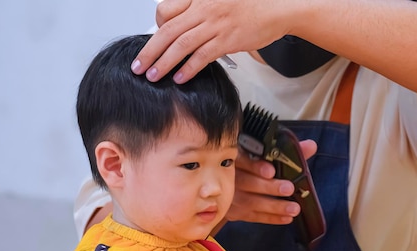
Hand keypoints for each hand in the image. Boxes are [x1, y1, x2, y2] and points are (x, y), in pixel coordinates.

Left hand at [132, 0, 292, 82]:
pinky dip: (189, 68)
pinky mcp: (227, 40)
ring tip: (153, 76)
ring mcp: (215, 24)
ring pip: (180, 45)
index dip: (156, 27)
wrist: (278, 7)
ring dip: (163, 63)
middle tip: (138, 66)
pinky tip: (180, 78)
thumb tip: (183, 27)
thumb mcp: (220, 1)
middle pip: (167, 31)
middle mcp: (203, 9)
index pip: (166, 10)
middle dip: (149, 51)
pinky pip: (202, 56)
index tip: (153, 42)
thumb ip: (200, 10)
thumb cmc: (251, 5)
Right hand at [224, 139, 316, 224]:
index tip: (271, 171)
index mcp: (236, 157)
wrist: (234, 183)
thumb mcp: (267, 155)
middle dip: (269, 187)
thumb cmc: (254, 166)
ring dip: (274, 207)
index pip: (241, 159)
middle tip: (288, 188)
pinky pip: (252, 216)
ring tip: (293, 208)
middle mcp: (229, 176)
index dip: (255, 166)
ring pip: (250, 202)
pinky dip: (270, 218)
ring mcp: (230, 196)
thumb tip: (310, 146)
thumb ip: (288, 151)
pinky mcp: (233, 212)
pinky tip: (286, 218)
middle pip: (246, 182)